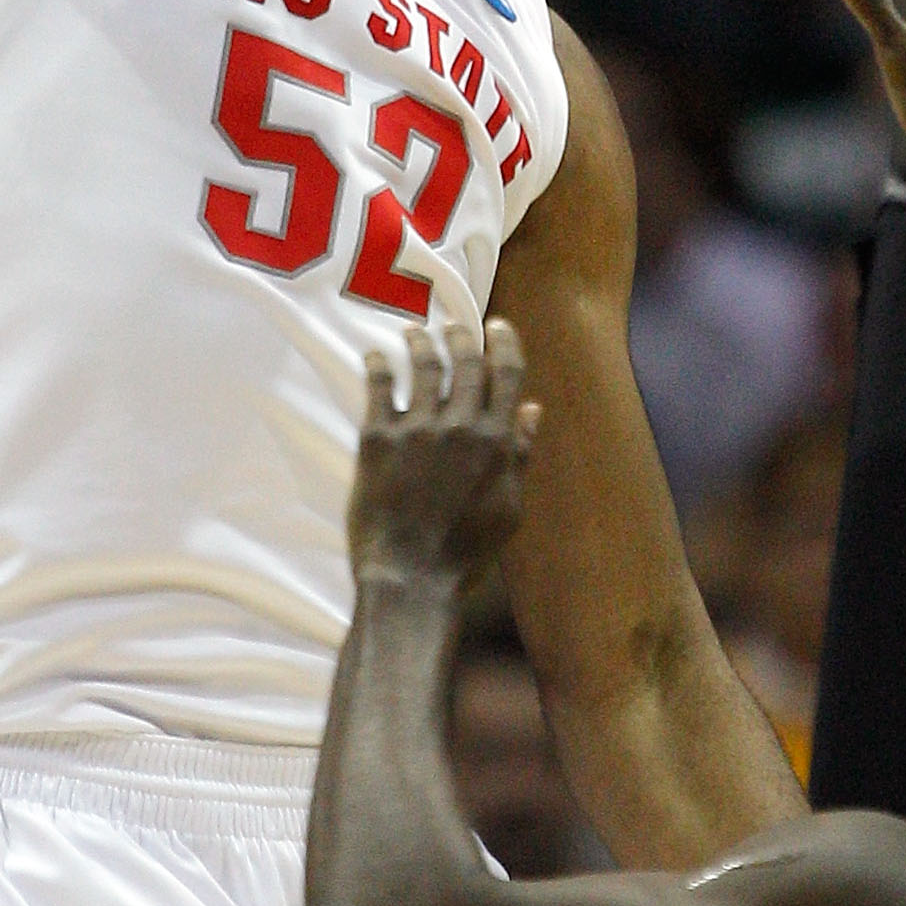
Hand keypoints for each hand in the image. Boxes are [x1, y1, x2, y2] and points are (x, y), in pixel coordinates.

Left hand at [347, 320, 540, 585]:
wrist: (411, 580)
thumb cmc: (466, 553)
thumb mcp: (507, 508)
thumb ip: (518, 455)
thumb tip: (531, 410)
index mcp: (496, 442)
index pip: (505, 375)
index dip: (503, 344)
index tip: (496, 326)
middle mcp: (460, 426)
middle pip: (464, 364)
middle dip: (460, 338)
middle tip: (453, 326)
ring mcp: (417, 430)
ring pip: (422, 368)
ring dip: (420, 343)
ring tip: (414, 333)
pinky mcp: (377, 440)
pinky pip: (377, 389)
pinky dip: (376, 366)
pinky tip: (374, 356)